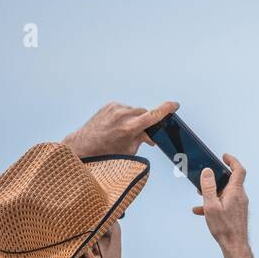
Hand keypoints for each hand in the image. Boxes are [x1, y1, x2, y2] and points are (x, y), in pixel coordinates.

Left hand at [63, 100, 177, 157]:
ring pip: (135, 111)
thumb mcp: (129, 150)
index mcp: (130, 128)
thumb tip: (151, 136)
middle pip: (144, 113)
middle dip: (145, 122)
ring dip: (134, 119)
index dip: (166, 109)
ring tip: (124, 131)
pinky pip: (124, 109)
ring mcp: (115, 108)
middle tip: (143, 133)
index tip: (174, 105)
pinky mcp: (110, 105)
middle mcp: (123, 115)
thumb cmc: (106, 152)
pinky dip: (125, 116)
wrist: (84, 145)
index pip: (153, 115)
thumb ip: (142, 139)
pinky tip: (118, 126)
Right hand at [192, 155, 258, 257]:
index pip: (238, 170)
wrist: (234, 245)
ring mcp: (239, 205)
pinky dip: (214, 203)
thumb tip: (208, 171)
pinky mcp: (237, 213)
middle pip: (230, 181)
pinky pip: (225, 203)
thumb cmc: (224, 228)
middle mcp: (240, 196)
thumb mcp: (211, 205)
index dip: (232, 161)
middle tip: (206, 178)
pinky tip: (201, 211)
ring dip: (213, 192)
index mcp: (235, 191)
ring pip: (226, 193)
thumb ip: (208, 187)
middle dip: (217, 178)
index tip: (224, 157)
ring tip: (201, 196)